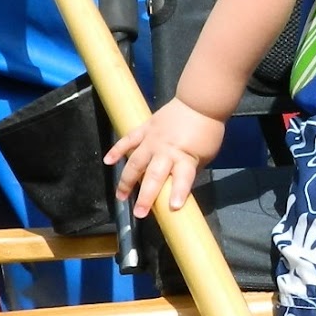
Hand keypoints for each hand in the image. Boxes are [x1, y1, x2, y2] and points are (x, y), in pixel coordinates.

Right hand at [105, 98, 226, 217]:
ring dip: (127, 180)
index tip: (173, 207)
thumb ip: (188, 170)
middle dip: (146, 196)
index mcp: (185, 158)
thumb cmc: (207, 131)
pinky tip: (107, 161)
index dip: (178, 193)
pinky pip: (128, 140)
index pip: (182, 179)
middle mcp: (167, 151)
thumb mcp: (205, 155)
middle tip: (139, 212)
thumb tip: (176, 185)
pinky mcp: (145, 129)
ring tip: (121, 196)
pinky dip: (117, 150)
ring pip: (136, 162)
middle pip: (154, 176)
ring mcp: (153, 140)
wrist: (200, 103)